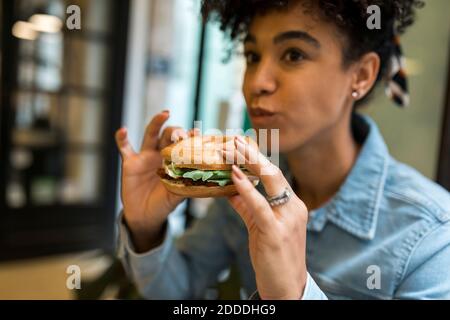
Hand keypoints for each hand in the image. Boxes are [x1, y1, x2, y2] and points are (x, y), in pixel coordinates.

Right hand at [115, 111, 197, 244]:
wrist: (144, 215)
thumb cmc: (163, 204)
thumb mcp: (177, 196)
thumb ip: (186, 186)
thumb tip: (204, 181)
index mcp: (175, 161)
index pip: (183, 144)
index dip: (189, 137)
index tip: (196, 132)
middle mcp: (161, 154)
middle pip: (168, 135)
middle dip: (176, 131)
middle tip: (182, 133)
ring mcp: (145, 156)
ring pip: (151, 134)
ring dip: (157, 123)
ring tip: (165, 114)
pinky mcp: (130, 162)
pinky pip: (124, 147)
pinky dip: (121, 138)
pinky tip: (123, 130)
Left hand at [223, 136, 308, 299]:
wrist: (287, 287)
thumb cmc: (274, 256)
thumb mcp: (260, 227)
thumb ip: (247, 207)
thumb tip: (230, 189)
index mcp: (292, 204)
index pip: (273, 175)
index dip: (256, 157)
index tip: (240, 143)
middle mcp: (294, 207)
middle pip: (273, 172)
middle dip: (252, 153)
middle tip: (234, 139)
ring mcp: (288, 219)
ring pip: (270, 182)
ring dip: (248, 162)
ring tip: (231, 149)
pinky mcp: (277, 232)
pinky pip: (261, 206)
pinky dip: (247, 189)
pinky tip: (235, 175)